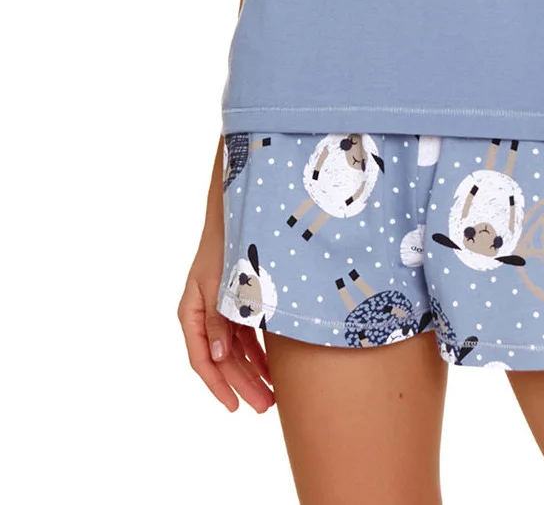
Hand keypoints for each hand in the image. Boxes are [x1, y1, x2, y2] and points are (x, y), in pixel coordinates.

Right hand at [177, 228, 274, 413]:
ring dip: (253, 373)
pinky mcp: (237, 304)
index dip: (218, 385)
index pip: (202, 359)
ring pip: (236, 352)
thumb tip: (219, 358)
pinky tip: (273, 369)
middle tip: (264, 406)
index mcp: (191, 313)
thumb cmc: (225, 246)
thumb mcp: (218, 284)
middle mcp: (204, 316)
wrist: (239, 214)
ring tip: (272, 395)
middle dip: (243, 385)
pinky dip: (259, 353)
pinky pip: (246, 337)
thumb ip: (218, 321)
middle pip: (223, 360)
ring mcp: (221, 311)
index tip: (234, 406)